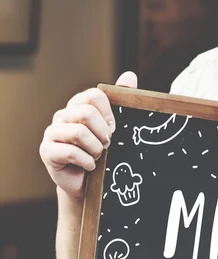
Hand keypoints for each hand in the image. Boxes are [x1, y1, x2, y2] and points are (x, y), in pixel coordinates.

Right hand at [39, 72, 137, 199]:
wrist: (86, 183)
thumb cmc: (100, 153)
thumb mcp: (112, 128)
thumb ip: (119, 100)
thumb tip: (130, 75)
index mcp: (78, 106)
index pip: (95, 95)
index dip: (109, 114)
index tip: (114, 129)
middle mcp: (62, 116)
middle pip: (86, 112)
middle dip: (103, 133)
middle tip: (107, 145)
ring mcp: (52, 133)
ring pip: (79, 133)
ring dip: (96, 149)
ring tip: (98, 156)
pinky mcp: (47, 151)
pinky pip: (71, 153)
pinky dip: (87, 162)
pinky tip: (89, 166)